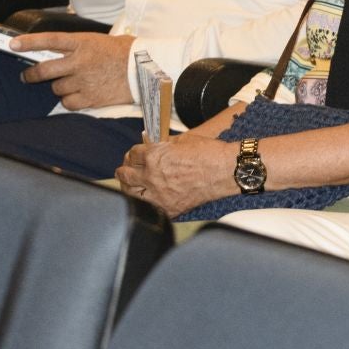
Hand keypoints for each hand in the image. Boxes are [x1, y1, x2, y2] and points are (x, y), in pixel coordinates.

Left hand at [13, 31, 136, 109]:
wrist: (143, 69)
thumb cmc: (122, 52)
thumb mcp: (97, 41)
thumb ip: (76, 47)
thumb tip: (54, 52)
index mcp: (82, 43)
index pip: (50, 40)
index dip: (29, 42)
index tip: (13, 44)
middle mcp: (80, 62)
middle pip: (45, 70)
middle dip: (32, 75)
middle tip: (28, 76)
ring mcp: (84, 81)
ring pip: (56, 88)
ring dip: (59, 87)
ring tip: (74, 82)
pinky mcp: (90, 98)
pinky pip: (68, 103)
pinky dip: (70, 100)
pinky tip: (79, 94)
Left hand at [115, 122, 240, 213]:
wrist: (224, 171)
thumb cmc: (207, 153)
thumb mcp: (182, 140)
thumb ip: (162, 143)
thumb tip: (151, 143)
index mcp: (153, 156)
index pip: (132, 154)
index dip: (133, 153)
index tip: (134, 155)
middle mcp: (152, 176)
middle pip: (125, 174)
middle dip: (124, 169)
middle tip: (124, 169)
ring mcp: (159, 195)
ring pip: (130, 193)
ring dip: (127, 186)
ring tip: (128, 184)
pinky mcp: (169, 208)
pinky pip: (147, 206)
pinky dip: (143, 201)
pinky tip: (143, 198)